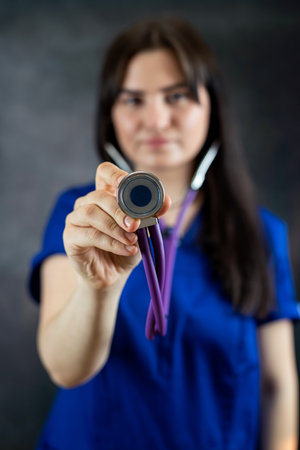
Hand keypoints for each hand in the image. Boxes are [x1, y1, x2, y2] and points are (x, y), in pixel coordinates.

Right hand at [63, 162, 170, 289]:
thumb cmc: (126, 248)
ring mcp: (76, 219)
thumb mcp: (143, 231)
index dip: (113, 174)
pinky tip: (126, 250)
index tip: (124, 183)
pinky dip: (111, 243)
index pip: (104, 172)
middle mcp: (88, 203)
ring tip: (131, 241)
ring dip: (114, 227)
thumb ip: (151, 214)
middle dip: (119, 210)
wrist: (113, 275)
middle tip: (135, 224)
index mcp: (106, 195)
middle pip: (99, 195)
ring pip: (91, 213)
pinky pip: (90, 235)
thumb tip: (165, 201)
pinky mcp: (71, 236)